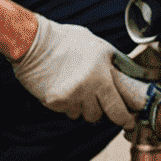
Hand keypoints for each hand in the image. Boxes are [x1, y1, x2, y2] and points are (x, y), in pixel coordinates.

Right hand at [11, 15, 132, 127]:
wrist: (33, 42)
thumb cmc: (64, 40)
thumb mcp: (96, 45)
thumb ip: (111, 62)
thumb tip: (126, 73)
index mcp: (101, 75)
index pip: (119, 107)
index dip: (125, 117)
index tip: (128, 120)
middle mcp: (88, 88)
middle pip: (101, 115)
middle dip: (103, 112)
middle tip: (100, 104)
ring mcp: (71, 96)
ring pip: (82, 114)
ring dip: (82, 107)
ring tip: (75, 89)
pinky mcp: (55, 102)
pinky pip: (66, 111)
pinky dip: (66, 104)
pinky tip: (61, 88)